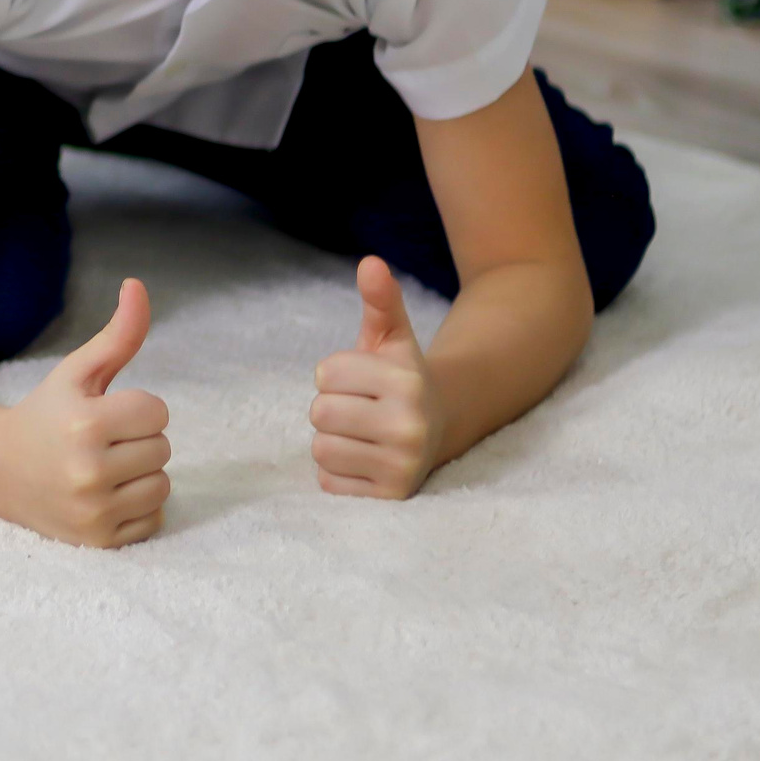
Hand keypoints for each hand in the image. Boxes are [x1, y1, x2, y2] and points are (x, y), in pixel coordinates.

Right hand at [0, 277, 171, 547]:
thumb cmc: (45, 414)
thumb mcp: (76, 372)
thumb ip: (116, 334)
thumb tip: (139, 285)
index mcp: (84, 424)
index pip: (157, 411)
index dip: (134, 408)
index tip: (103, 413)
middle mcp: (88, 471)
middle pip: (162, 448)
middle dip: (137, 440)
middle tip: (99, 442)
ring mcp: (93, 511)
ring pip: (162, 485)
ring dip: (141, 474)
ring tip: (103, 469)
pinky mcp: (99, 541)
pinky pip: (154, 518)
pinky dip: (136, 507)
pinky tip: (104, 496)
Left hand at [309, 255, 446, 498]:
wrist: (439, 429)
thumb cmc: (399, 379)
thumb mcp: (391, 337)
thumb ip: (380, 300)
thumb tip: (370, 263)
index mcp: (408, 381)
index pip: (325, 373)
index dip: (336, 374)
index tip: (363, 381)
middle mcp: (411, 425)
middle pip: (319, 412)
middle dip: (332, 408)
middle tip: (363, 411)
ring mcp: (403, 466)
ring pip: (321, 448)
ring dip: (333, 441)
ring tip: (364, 436)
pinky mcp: (390, 497)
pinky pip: (328, 482)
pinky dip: (338, 473)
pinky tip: (366, 461)